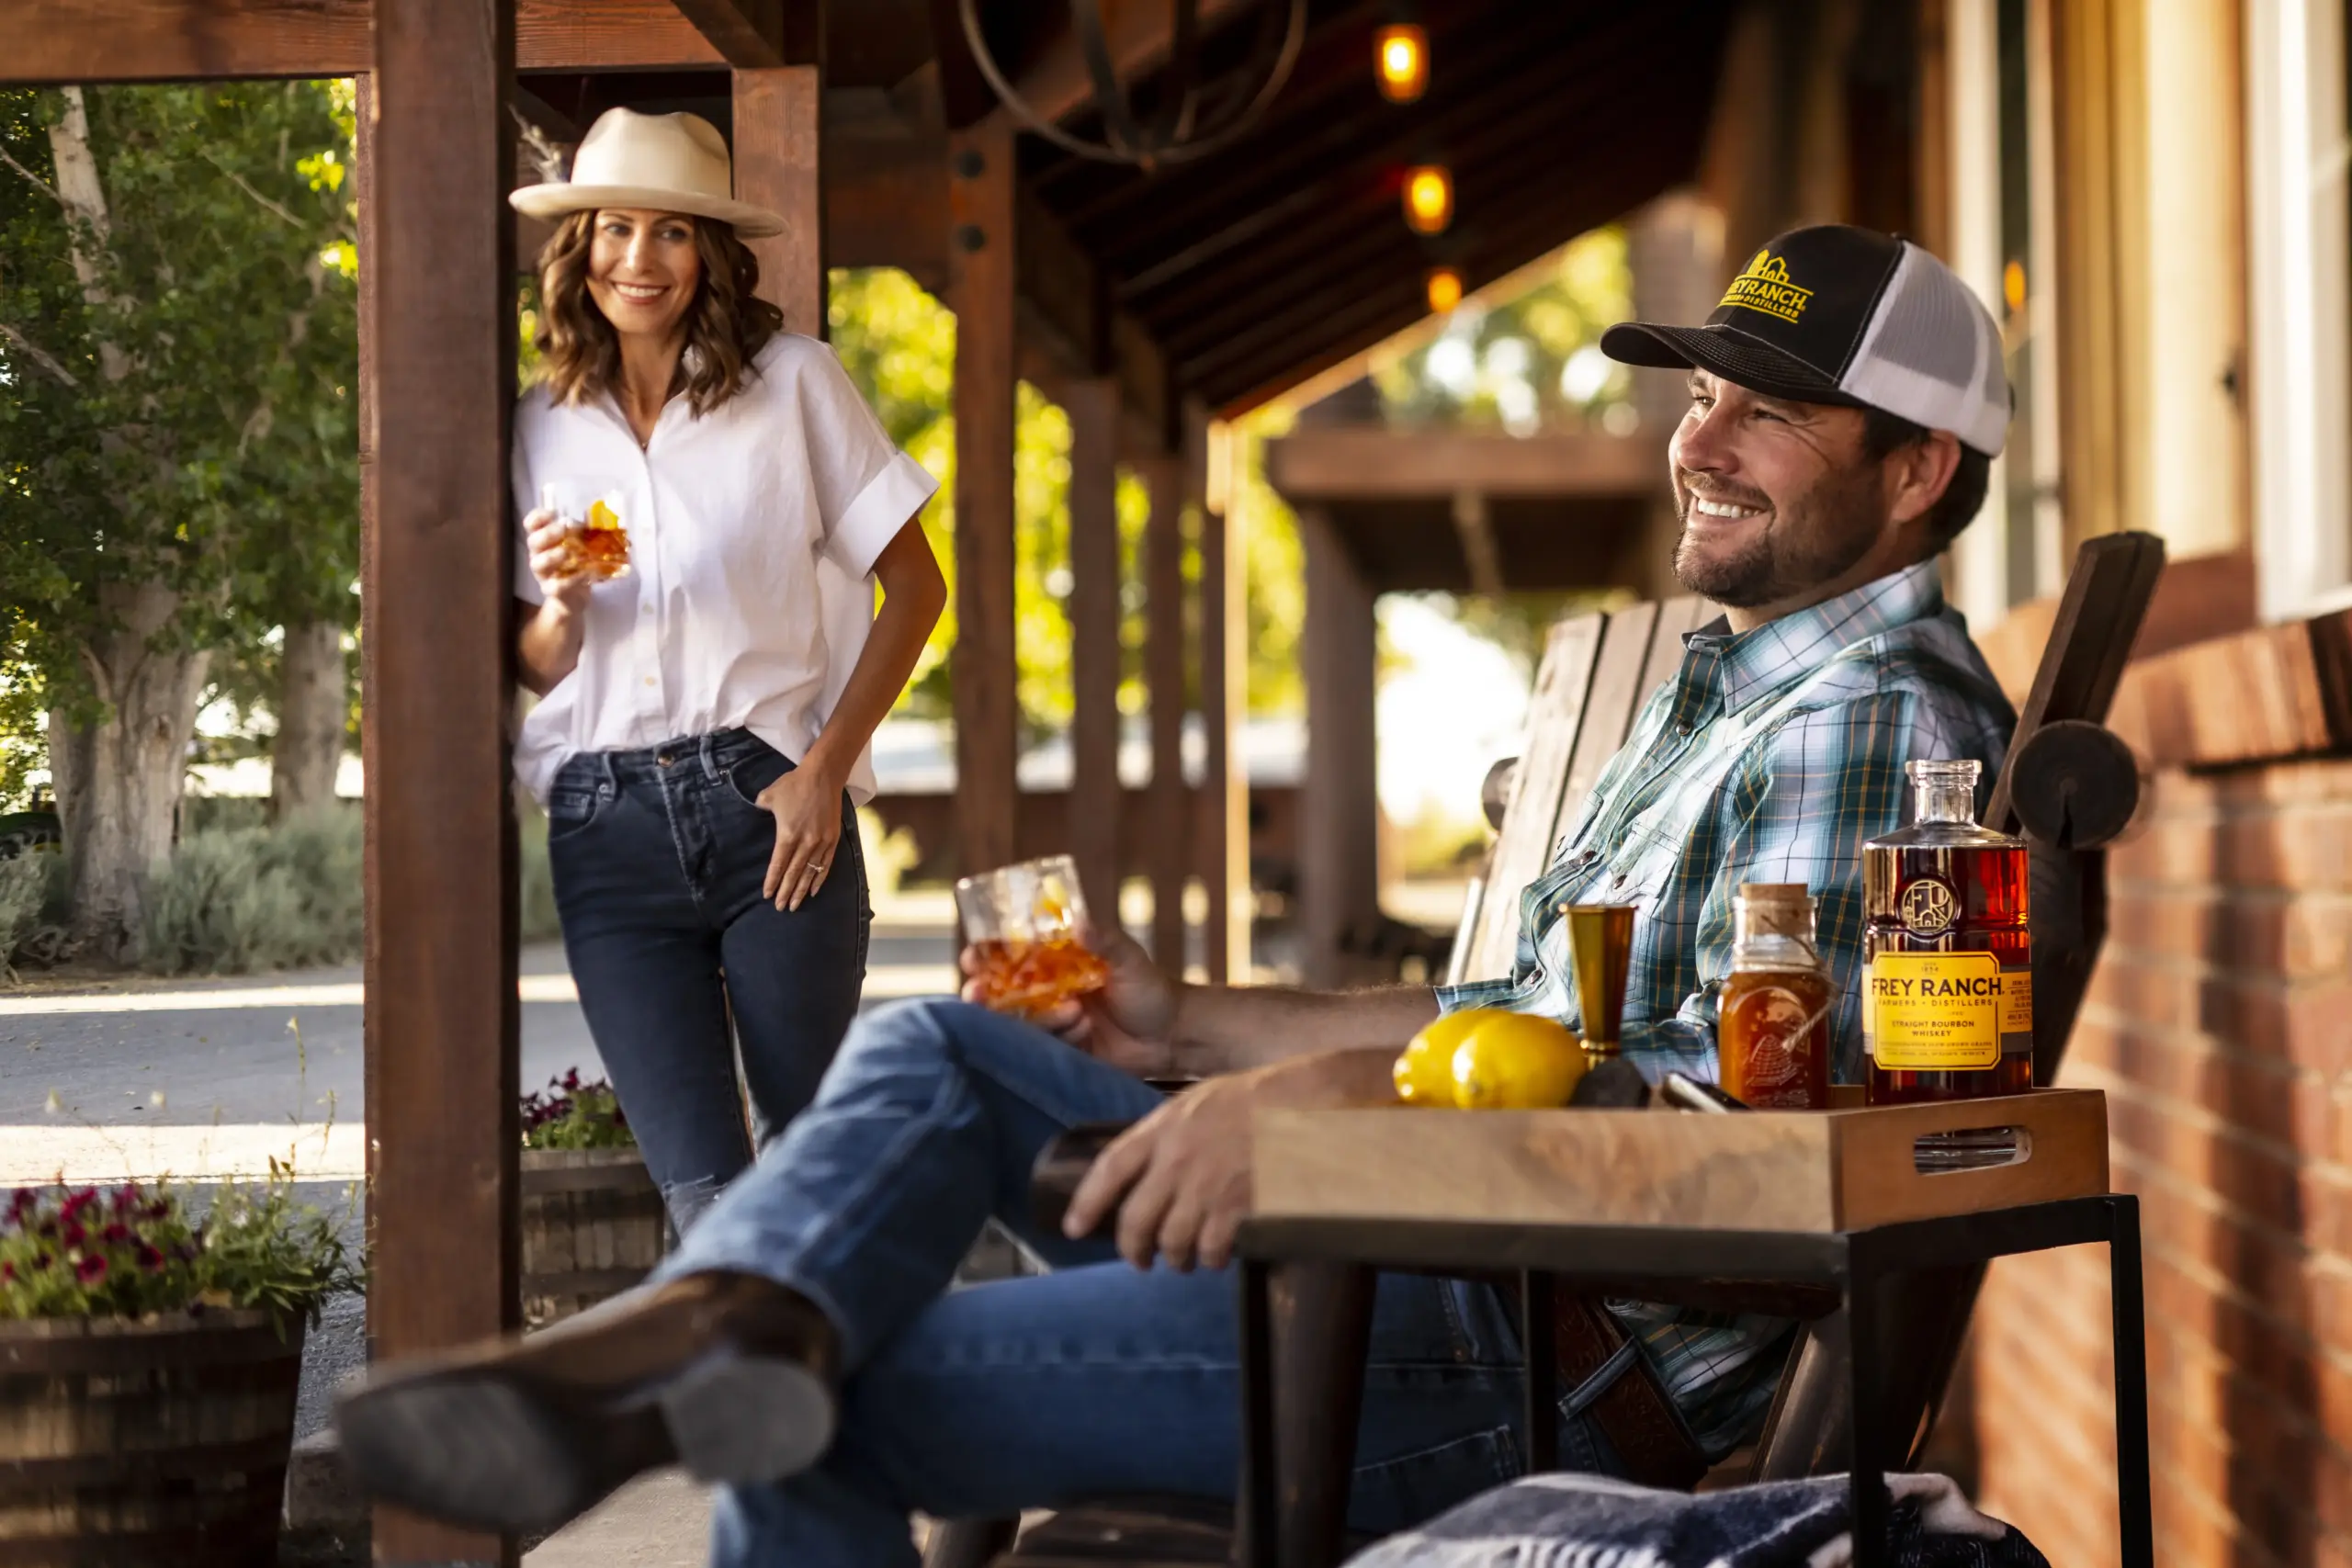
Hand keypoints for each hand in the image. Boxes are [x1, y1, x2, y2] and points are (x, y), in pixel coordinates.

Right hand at [524, 507, 593, 615]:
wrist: (575, 595)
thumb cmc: (575, 563)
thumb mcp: (579, 544)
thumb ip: (582, 530)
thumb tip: (591, 514)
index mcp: (543, 540)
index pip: (531, 524)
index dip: (538, 516)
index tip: (554, 512)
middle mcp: (538, 555)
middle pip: (532, 541)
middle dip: (547, 533)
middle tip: (563, 529)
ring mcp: (542, 574)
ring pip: (537, 563)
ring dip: (552, 556)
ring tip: (568, 553)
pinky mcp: (551, 591)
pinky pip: (555, 586)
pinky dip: (569, 579)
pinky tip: (583, 574)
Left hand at [755, 763, 846, 910]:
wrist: (823, 775)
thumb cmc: (794, 784)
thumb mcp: (769, 795)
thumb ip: (761, 807)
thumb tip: (756, 810)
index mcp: (787, 834)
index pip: (778, 865)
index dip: (772, 881)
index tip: (768, 895)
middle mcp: (805, 842)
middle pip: (793, 873)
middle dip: (785, 892)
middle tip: (780, 907)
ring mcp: (821, 842)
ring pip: (810, 873)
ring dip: (801, 890)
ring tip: (795, 905)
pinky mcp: (833, 838)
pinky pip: (826, 864)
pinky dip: (819, 879)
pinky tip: (814, 891)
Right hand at [963, 914, 1179, 1076]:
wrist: (1172, 1036)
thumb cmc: (1150, 989)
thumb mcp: (1129, 959)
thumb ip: (1104, 941)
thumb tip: (1079, 921)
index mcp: (1055, 964)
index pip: (1008, 956)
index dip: (984, 956)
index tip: (972, 956)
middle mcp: (1045, 993)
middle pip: (998, 994)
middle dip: (983, 994)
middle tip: (979, 992)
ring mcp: (1051, 1024)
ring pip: (1018, 1023)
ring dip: (1039, 1018)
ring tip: (1076, 1011)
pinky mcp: (1060, 1052)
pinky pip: (1041, 1048)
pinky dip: (1059, 1038)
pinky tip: (1085, 1031)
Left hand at [1062, 1053, 1358, 1271]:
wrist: (1299, 1104)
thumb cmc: (1249, 1098)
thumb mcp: (1194, 1103)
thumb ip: (1166, 1134)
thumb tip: (1146, 1169)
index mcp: (1161, 1129)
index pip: (1109, 1168)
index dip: (1087, 1202)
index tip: (1073, 1228)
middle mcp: (1175, 1160)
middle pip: (1136, 1220)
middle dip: (1133, 1249)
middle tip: (1139, 1261)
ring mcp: (1205, 1186)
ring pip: (1172, 1241)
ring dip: (1174, 1259)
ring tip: (1181, 1261)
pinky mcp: (1235, 1207)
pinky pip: (1210, 1249)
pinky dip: (1209, 1260)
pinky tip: (1214, 1258)